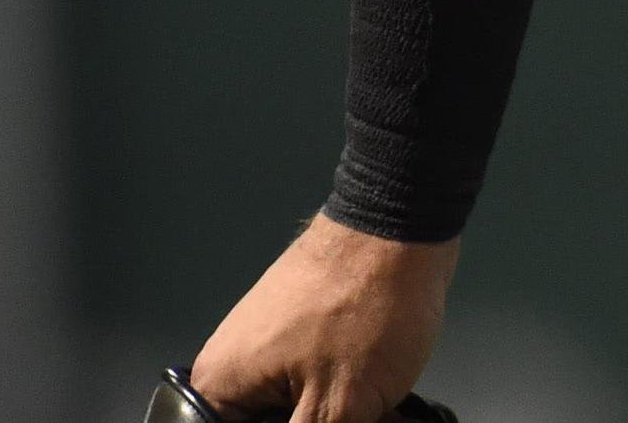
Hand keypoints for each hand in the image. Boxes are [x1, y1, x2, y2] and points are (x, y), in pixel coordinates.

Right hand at [187, 215, 455, 422]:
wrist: (406, 224)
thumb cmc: (366, 303)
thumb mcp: (339, 407)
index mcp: (222, 386)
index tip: (323, 421)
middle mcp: (240, 366)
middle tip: (368, 413)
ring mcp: (278, 346)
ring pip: (307, 411)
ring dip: (351, 415)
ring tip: (386, 410)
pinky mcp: (315, 334)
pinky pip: (328, 387)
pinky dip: (358, 401)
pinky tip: (393, 407)